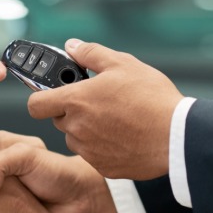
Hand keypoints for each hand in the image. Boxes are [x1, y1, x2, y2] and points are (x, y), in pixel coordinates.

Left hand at [28, 39, 182, 179]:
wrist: (177, 135)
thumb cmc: (152, 98)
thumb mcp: (123, 63)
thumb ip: (91, 53)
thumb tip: (72, 46)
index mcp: (76, 101)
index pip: (36, 104)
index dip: (42, 97)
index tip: (53, 93)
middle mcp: (76, 128)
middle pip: (59, 119)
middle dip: (72, 110)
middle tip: (98, 101)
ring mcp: (88, 150)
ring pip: (76, 138)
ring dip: (87, 129)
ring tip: (116, 118)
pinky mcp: (103, 166)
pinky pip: (93, 154)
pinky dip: (103, 146)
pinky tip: (124, 135)